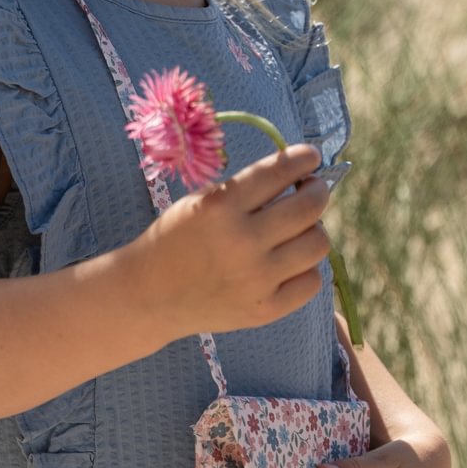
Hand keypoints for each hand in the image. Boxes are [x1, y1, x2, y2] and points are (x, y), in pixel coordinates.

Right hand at [129, 144, 328, 340]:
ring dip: (313, 230)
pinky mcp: (264, 310)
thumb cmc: (174, 241)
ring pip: (318, 244)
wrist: (148, 296)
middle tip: (310, 191)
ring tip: (297, 231)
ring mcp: (257, 279)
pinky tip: (287, 264)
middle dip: (317, 191)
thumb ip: (245, 189)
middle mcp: (243, 242)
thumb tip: (298, 176)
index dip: (305, 158)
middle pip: (310, 207)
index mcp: (222, 207)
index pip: (281, 171)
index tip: (310, 157)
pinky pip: (311, 282)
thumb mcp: (199, 202)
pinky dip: (304, 269)